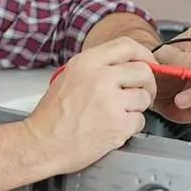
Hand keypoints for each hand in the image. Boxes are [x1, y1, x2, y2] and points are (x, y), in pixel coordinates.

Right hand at [24, 37, 157, 173]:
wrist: (43, 143)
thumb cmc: (52, 114)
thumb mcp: (69, 75)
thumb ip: (97, 66)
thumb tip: (125, 64)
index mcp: (87, 63)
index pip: (127, 46)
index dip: (144, 54)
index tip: (148, 63)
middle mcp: (100, 78)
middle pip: (143, 71)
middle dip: (147, 83)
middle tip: (142, 92)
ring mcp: (111, 102)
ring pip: (144, 97)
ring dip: (137, 106)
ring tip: (119, 113)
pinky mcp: (118, 126)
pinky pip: (140, 120)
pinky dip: (132, 125)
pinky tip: (115, 127)